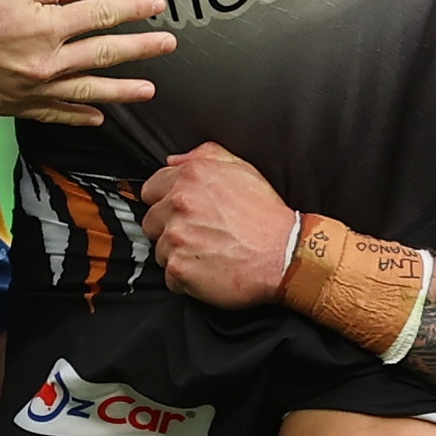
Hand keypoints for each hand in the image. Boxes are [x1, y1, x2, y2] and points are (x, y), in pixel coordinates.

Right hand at [0, 0, 170, 125]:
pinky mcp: (12, 105)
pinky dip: (76, 116)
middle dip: (140, 50)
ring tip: (148, 91)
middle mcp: (45, 62)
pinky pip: (53, 113)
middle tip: (169, 46)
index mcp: (46, 27)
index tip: (156, 7)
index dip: (132, 11)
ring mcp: (30, 89)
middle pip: (103, 55)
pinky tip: (96, 118)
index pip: (101, 16)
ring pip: (86, 91)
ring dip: (120, 91)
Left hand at [142, 140, 299, 304]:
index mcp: (190, 177)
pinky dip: (186, 279)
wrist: (285, 254)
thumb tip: (173, 161)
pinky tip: (208, 271)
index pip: (151, 190)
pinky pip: (169, 277)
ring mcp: (176, 237)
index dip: (165, 203)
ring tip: (208, 254)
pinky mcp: (179, 268)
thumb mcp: (242, 169)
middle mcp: (179, 203)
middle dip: (169, 230)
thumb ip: (204, 155)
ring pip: (159, 250)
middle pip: (150, 222)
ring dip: (178, 255)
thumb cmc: (266, 215)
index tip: (182, 214)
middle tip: (199, 236)